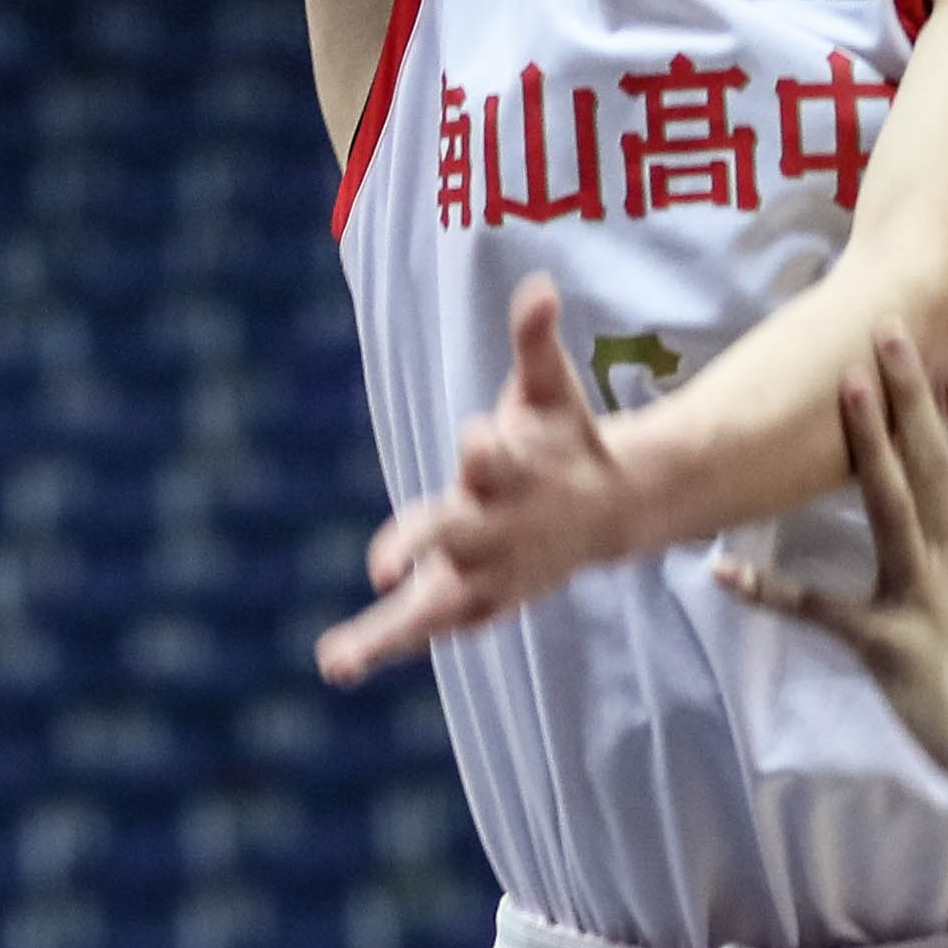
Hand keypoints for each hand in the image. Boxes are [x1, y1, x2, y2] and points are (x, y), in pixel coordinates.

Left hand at [318, 277, 654, 684]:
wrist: (611, 508)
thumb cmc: (563, 438)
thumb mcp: (551, 387)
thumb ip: (535, 341)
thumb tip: (539, 284)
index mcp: (517, 469)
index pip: (496, 458)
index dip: (487, 448)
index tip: (477, 437)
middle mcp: (500, 526)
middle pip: (458, 534)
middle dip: (420, 545)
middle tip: (380, 566)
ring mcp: (489, 572)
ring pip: (437, 603)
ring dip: (388, 629)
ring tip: (336, 659)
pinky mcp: (477, 600)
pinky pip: (427, 626)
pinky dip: (382, 644)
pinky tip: (337, 663)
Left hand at [721, 329, 947, 779]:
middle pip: (932, 459)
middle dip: (910, 393)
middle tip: (886, 332)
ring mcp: (918, 590)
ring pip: (887, 499)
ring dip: (864, 438)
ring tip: (842, 382)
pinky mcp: (881, 635)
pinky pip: (817, 611)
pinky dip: (767, 594)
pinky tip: (721, 571)